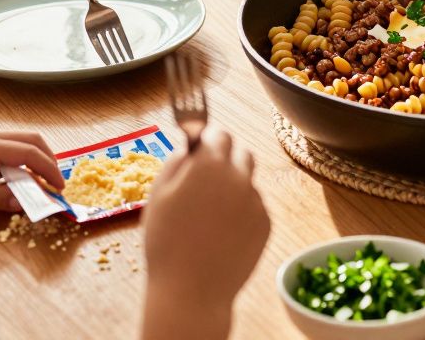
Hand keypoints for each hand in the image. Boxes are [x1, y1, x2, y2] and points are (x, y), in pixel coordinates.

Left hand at [0, 132, 63, 211]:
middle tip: (56, 183)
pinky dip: (22, 162)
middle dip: (49, 159)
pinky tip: (19, 180)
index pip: (30, 153)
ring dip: (36, 159)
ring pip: (22, 142)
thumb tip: (25, 203)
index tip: (59, 189)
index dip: (49, 170)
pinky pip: (10, 149)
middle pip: (32, 139)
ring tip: (41, 183)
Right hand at [143, 126, 268, 308]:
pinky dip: (241, 211)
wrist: (192, 290)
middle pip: (240, 153)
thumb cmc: (167, 242)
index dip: (207, 138)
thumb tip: (190, 144)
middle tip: (204, 180)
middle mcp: (239, 177)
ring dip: (233, 186)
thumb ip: (176, 161)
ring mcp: (256, 201)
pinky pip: (254, 206)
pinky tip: (221, 232)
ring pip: (248, 180)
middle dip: (224, 159)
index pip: (218, 133)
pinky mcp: (266, 222)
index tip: (199, 147)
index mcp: (210, 164)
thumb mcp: (157, 195)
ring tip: (209, 213)